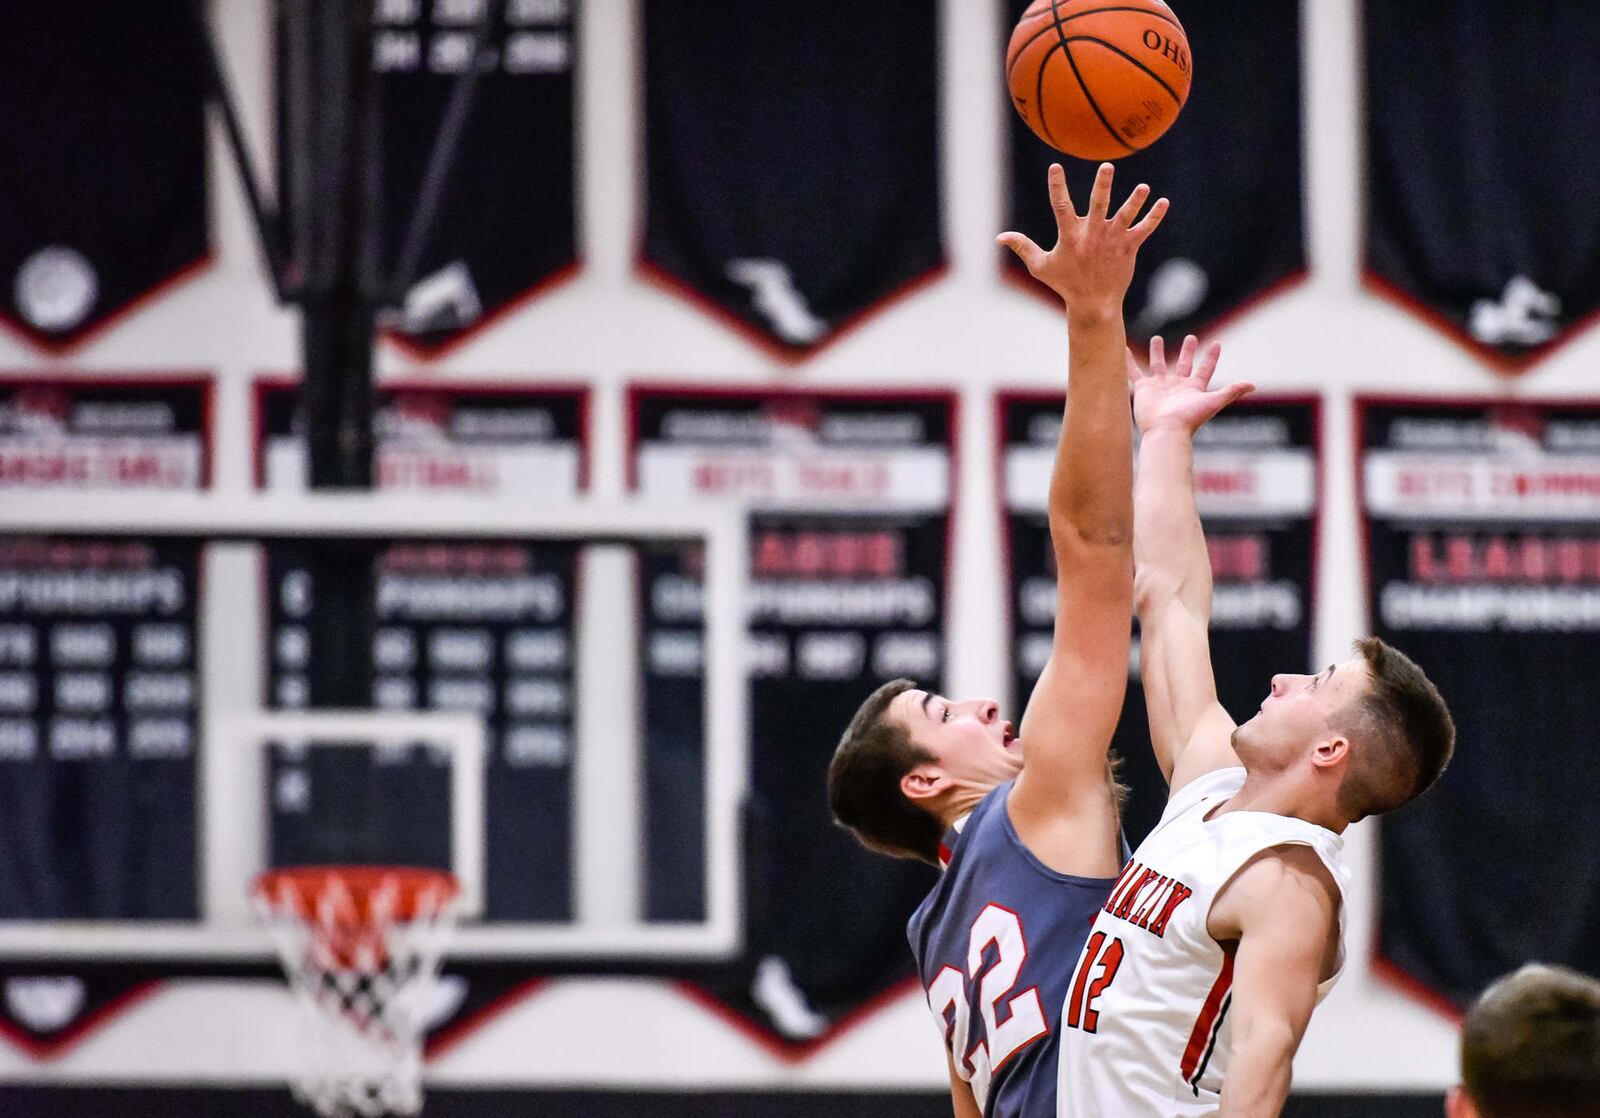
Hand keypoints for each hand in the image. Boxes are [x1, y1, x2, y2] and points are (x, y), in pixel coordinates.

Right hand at [998, 163, 1167, 316]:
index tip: (1055, 166)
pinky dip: (1154, 217)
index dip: (1057, 186)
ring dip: (1135, 201)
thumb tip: (1000, 236)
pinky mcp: (1129, 248)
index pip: (1061, 206)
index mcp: (1070, 237)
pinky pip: (1144, 229)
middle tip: (1107, 167)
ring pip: (1126, 216)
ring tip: (1144, 187)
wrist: (1094, 304)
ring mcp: (1113, 241)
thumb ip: (1022, 247)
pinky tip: (1163, 202)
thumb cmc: (1066, 284)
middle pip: (1098, 205)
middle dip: (1102, 186)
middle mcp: (1093, 235)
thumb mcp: (1040, 267)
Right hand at [1127, 335, 1254, 434]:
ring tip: (1156, 338)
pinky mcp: (1144, 389)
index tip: (1216, 344)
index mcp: (1194, 388)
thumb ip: (1231, 392)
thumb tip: (1252, 385)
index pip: (1205, 369)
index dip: (1211, 357)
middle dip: (1187, 351)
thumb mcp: (1213, 402)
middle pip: (1183, 364)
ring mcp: (1159, 386)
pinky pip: (1134, 372)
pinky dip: (1128, 361)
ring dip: (1157, 352)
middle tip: (1191, 338)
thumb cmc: (1189, 418)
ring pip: (1158, 365)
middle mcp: (1177, 386)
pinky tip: (1124, 349)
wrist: (1165, 431)